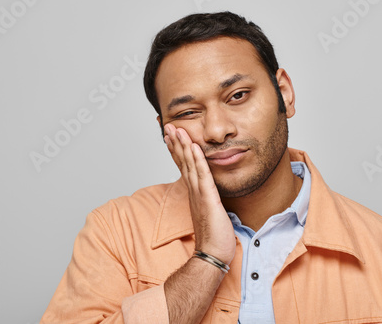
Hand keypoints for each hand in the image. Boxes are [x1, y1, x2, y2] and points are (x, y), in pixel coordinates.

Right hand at [164, 124, 235, 264]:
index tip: (172, 136)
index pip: (183, 167)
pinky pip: (202, 175)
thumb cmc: (213, 236)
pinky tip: (194, 147)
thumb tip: (207, 192)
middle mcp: (193, 191)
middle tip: (168, 126)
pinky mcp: (208, 199)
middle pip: (182, 162)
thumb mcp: (208, 212)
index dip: (177, 151)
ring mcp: (199, 194)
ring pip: (189, 165)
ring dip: (183, 146)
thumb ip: (206, 199)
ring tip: (177, 129)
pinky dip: (197, 160)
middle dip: (175, 143)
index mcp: (193, 193)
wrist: (212, 254)